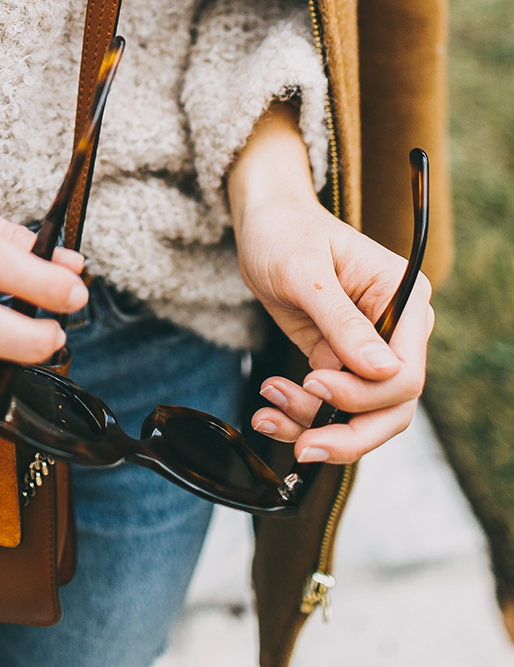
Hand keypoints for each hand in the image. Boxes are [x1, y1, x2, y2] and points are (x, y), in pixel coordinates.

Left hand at [227, 103, 432, 465]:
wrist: (261, 220)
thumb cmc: (284, 231)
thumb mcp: (305, 273)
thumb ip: (343, 322)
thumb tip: (385, 372)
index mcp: (405, 298)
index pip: (406, 372)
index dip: (364, 393)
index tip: (314, 382)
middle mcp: (397, 329)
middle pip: (392, 407)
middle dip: (347, 432)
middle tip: (303, 446)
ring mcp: (368, 349)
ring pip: (360, 416)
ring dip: (314, 424)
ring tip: (268, 407)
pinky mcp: (339, 360)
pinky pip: (331, 406)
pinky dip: (300, 416)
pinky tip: (269, 410)